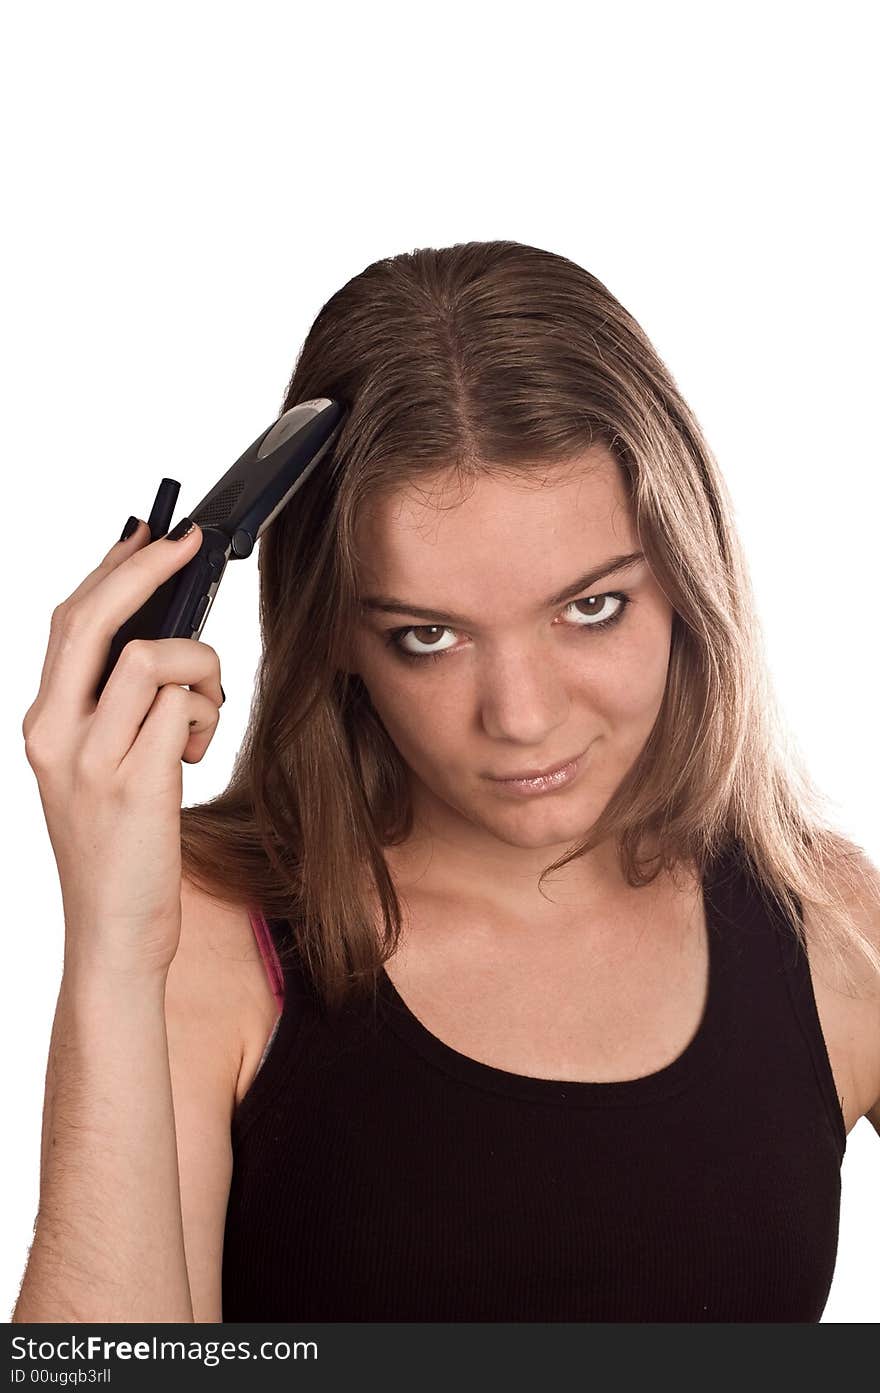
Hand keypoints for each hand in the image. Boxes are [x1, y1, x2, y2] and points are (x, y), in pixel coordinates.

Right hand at [21, 519, 223, 979]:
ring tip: (202, 714)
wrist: (113, 933)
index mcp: (42, 723)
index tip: (149, 534)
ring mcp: (91, 759)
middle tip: (191, 544)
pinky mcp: (134, 784)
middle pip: (95, 617)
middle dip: (150, 568)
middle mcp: (54, 734)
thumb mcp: (99, 767)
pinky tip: (197, 751)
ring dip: (200, 668)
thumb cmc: (118, 848)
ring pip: (154, 655)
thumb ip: (114, 705)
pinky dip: (205, 711)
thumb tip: (159, 633)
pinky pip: (181, 706)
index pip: (70, 621)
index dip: (112, 568)